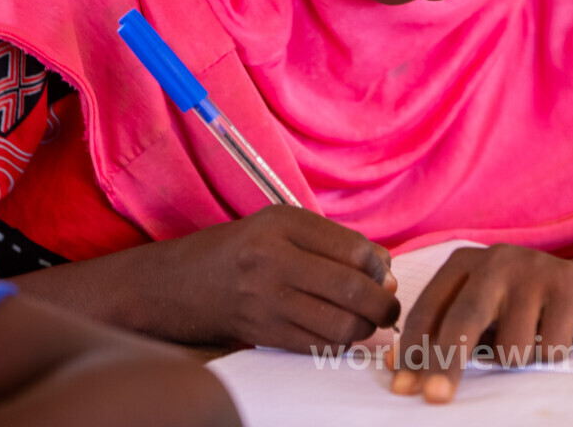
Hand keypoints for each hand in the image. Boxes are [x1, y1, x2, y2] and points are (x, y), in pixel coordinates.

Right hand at [157, 205, 398, 350]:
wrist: (183, 283)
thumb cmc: (244, 248)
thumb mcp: (284, 225)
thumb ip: (335, 242)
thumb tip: (386, 274)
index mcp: (282, 225)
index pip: (354, 249)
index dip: (379, 266)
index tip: (381, 273)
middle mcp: (273, 261)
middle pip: (353, 289)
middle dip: (384, 303)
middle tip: (389, 305)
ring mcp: (266, 301)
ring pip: (342, 324)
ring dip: (365, 327)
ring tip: (364, 319)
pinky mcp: (264, 333)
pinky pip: (321, 346)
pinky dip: (340, 342)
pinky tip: (336, 330)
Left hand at [387, 244, 572, 402]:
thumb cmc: (526, 308)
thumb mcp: (481, 312)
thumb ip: (443, 332)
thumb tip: (394, 365)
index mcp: (463, 264)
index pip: (429, 310)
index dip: (414, 352)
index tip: (403, 388)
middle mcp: (495, 260)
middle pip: (463, 319)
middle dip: (446, 363)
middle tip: (436, 398)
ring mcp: (533, 269)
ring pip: (511, 344)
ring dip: (520, 359)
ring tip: (533, 342)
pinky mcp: (568, 284)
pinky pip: (549, 346)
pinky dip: (553, 354)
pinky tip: (560, 334)